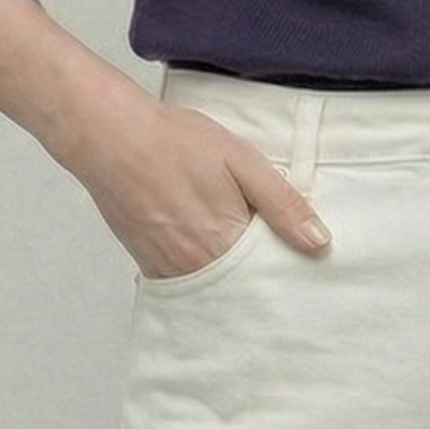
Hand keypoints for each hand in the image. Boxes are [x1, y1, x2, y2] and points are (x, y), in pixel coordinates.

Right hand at [68, 86, 330, 278]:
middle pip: (242, 291)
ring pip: (213, 291)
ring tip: (244, 266)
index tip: (303, 272)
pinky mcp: (147, 263)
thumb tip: (319, 242)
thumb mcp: (241, 161)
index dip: (287, 274)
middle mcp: (197, 266)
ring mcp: (169, 269)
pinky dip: (200, 279)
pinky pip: (182, 285)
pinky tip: (210, 262)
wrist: (110, 136)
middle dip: (260, 286)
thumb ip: (282, 203)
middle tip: (277, 273)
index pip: (270, 276)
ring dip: (230, 284)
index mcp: (226, 242)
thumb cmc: (175, 142)